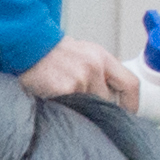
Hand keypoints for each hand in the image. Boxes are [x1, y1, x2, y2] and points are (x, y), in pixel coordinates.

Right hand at [17, 36, 140, 104]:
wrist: (27, 45)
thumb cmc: (53, 53)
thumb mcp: (84, 54)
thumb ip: (100, 72)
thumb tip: (113, 97)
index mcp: (102, 57)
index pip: (130, 84)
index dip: (131, 104)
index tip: (127, 114)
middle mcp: (95, 66)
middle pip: (108, 100)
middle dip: (97, 108)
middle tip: (83, 108)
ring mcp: (81, 77)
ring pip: (89, 107)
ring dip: (78, 108)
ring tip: (63, 98)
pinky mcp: (66, 88)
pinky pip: (72, 108)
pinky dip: (65, 108)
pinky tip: (54, 98)